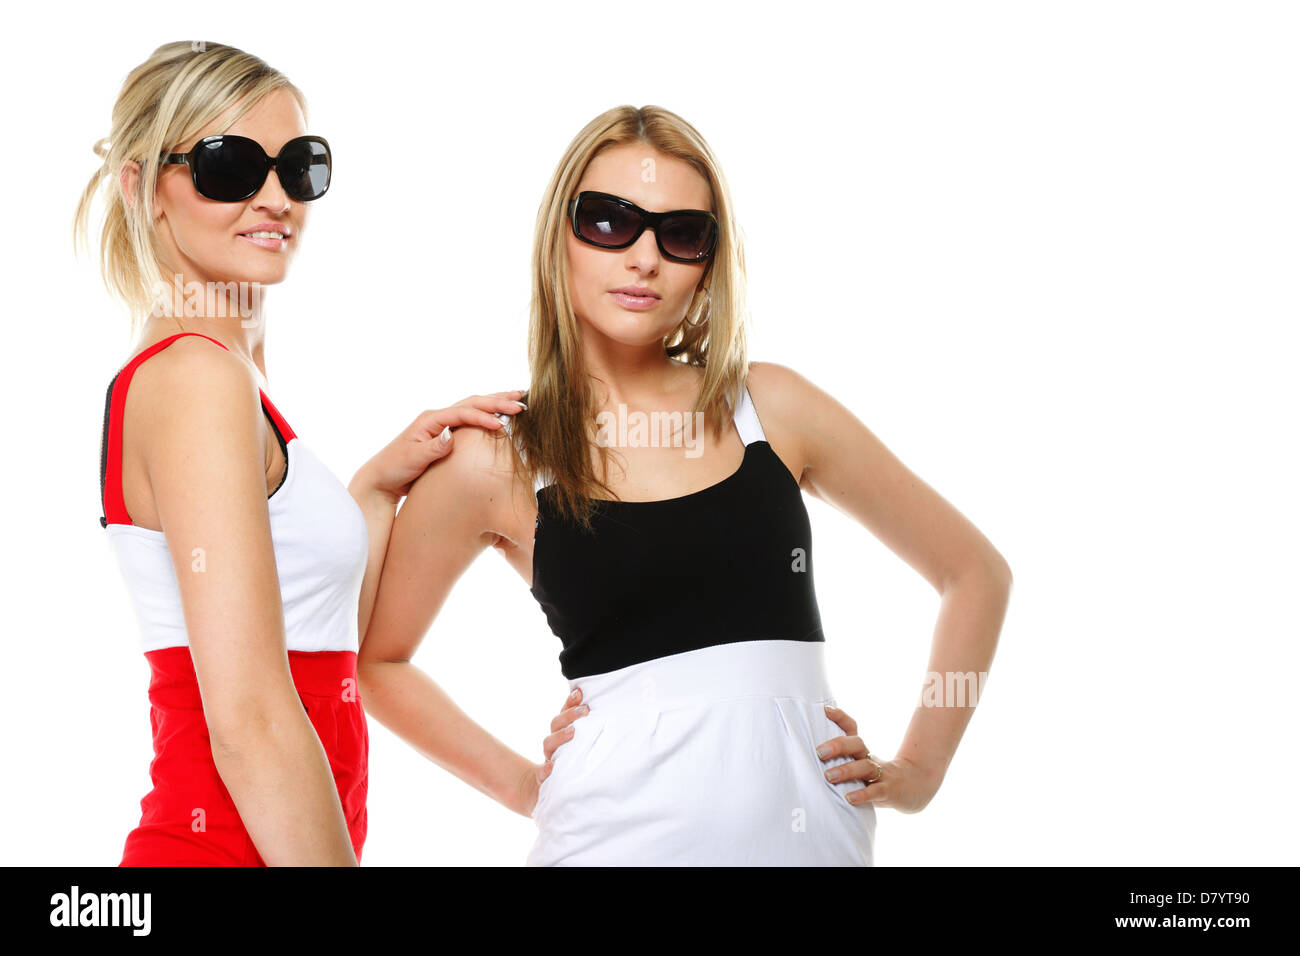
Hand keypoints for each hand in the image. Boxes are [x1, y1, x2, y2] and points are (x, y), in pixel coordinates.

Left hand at [358, 391, 525, 500]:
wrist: (382, 478)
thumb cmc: (394, 468)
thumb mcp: (413, 459)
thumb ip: (433, 447)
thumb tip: (451, 435)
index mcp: (430, 419)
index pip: (463, 413)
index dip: (483, 417)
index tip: (501, 425)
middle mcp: (437, 418)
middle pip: (472, 403)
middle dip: (497, 401)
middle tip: (520, 402)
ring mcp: (441, 425)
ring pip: (473, 407)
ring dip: (495, 403)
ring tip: (516, 399)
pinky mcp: (445, 434)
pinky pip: (470, 419)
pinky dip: (486, 414)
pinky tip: (499, 415)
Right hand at [526, 687, 587, 815]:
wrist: (545, 791)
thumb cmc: (572, 766)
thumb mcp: (582, 748)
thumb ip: (590, 733)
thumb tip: (608, 716)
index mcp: (562, 733)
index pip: (564, 713)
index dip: (570, 702)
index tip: (580, 692)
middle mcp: (554, 744)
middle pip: (556, 724)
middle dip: (569, 715)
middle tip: (585, 710)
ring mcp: (548, 759)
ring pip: (548, 743)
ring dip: (560, 736)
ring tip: (573, 732)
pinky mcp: (544, 778)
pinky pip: (541, 773)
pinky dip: (545, 769)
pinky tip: (552, 766)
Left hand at [818, 704, 942, 813]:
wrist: (915, 788)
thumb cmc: (879, 777)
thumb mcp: (861, 767)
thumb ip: (842, 764)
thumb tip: (811, 758)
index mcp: (862, 751)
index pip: (852, 729)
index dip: (840, 718)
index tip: (826, 710)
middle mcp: (870, 759)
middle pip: (857, 745)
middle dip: (838, 746)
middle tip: (819, 752)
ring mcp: (882, 774)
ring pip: (865, 767)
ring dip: (846, 770)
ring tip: (829, 776)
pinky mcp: (890, 791)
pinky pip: (876, 791)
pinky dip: (863, 794)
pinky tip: (849, 798)